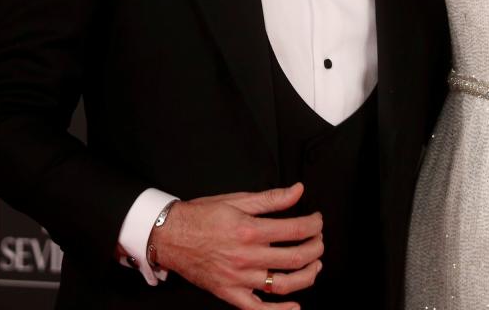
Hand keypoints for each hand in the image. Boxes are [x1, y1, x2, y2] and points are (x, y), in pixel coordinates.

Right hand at [150, 182, 322, 308]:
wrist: (169, 236)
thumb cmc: (201, 216)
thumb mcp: (237, 199)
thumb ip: (271, 198)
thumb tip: (297, 190)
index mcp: (250, 230)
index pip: (295, 230)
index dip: (314, 225)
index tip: (317, 221)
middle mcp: (246, 256)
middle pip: (295, 258)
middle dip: (316, 249)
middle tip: (319, 241)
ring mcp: (238, 278)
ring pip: (282, 284)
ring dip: (307, 276)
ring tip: (315, 266)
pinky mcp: (229, 293)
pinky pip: (257, 309)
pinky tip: (294, 307)